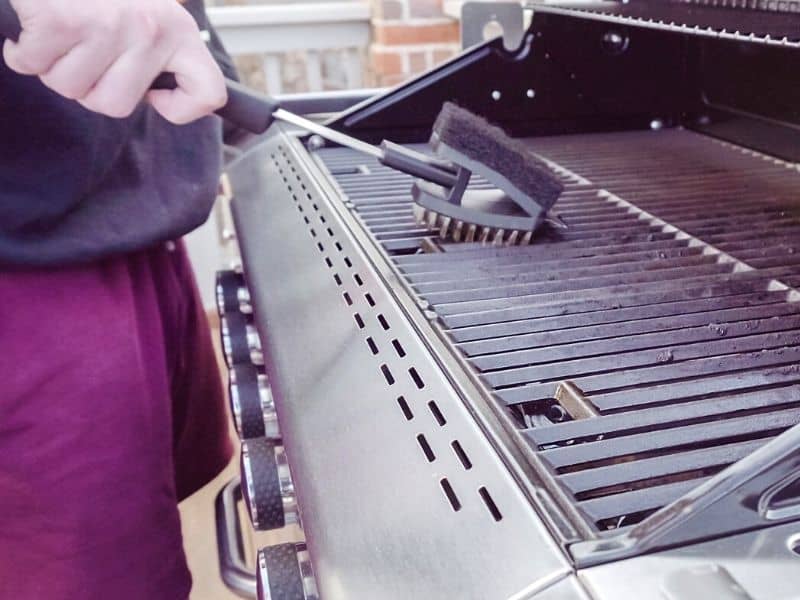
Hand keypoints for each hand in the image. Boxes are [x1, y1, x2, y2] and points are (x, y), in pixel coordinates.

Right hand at [3, 0, 226, 123]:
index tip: (155, 96)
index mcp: (179, 32)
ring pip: (71, 88)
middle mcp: (150, 30)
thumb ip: (160, 58)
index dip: (180, 109)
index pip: (209, 94)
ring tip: (61, 33)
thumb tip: (159, 97)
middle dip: (88, 87)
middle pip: (115, 105)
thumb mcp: (148, 16)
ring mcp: (108, 26)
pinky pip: (33, 65)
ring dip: (54, 67)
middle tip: (84, 51)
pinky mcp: (63, 21)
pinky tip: (32, 31)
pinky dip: (23, 53)